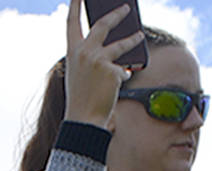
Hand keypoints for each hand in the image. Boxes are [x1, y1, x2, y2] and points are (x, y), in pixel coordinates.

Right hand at [64, 0, 140, 126]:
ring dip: (133, 40)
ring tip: (140, 36)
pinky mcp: (112, 71)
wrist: (83, 119)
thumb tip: (116, 46)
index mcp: (72, 52)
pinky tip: (117, 86)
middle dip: (116, 14)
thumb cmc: (82, 98)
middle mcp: (84, 52)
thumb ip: (92, 57)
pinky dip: (123, 78)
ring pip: (121, 45)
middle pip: (103, 25)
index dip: (75, 5)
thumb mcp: (81, 73)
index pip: (72, 22)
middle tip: (126, 8)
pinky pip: (124, 71)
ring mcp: (98, 60)